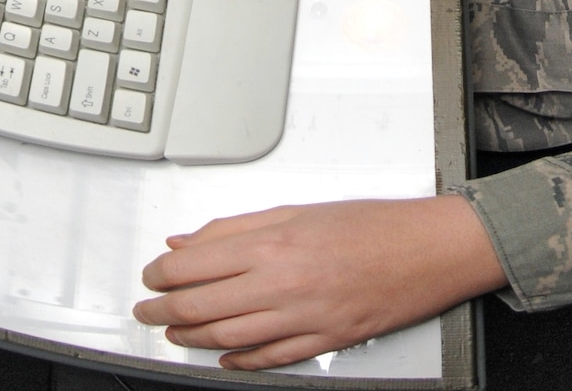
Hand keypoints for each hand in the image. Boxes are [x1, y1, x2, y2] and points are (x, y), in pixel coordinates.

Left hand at [135, 195, 504, 369]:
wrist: (424, 251)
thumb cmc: (371, 224)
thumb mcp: (298, 209)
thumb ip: (237, 227)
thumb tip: (191, 240)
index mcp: (274, 244)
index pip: (196, 265)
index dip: (163, 274)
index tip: (151, 274)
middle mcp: (281, 285)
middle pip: (202, 307)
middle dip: (164, 310)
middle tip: (147, 307)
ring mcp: (300, 320)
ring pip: (226, 339)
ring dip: (191, 338)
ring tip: (173, 331)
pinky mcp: (319, 344)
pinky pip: (266, 360)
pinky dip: (237, 362)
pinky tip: (222, 358)